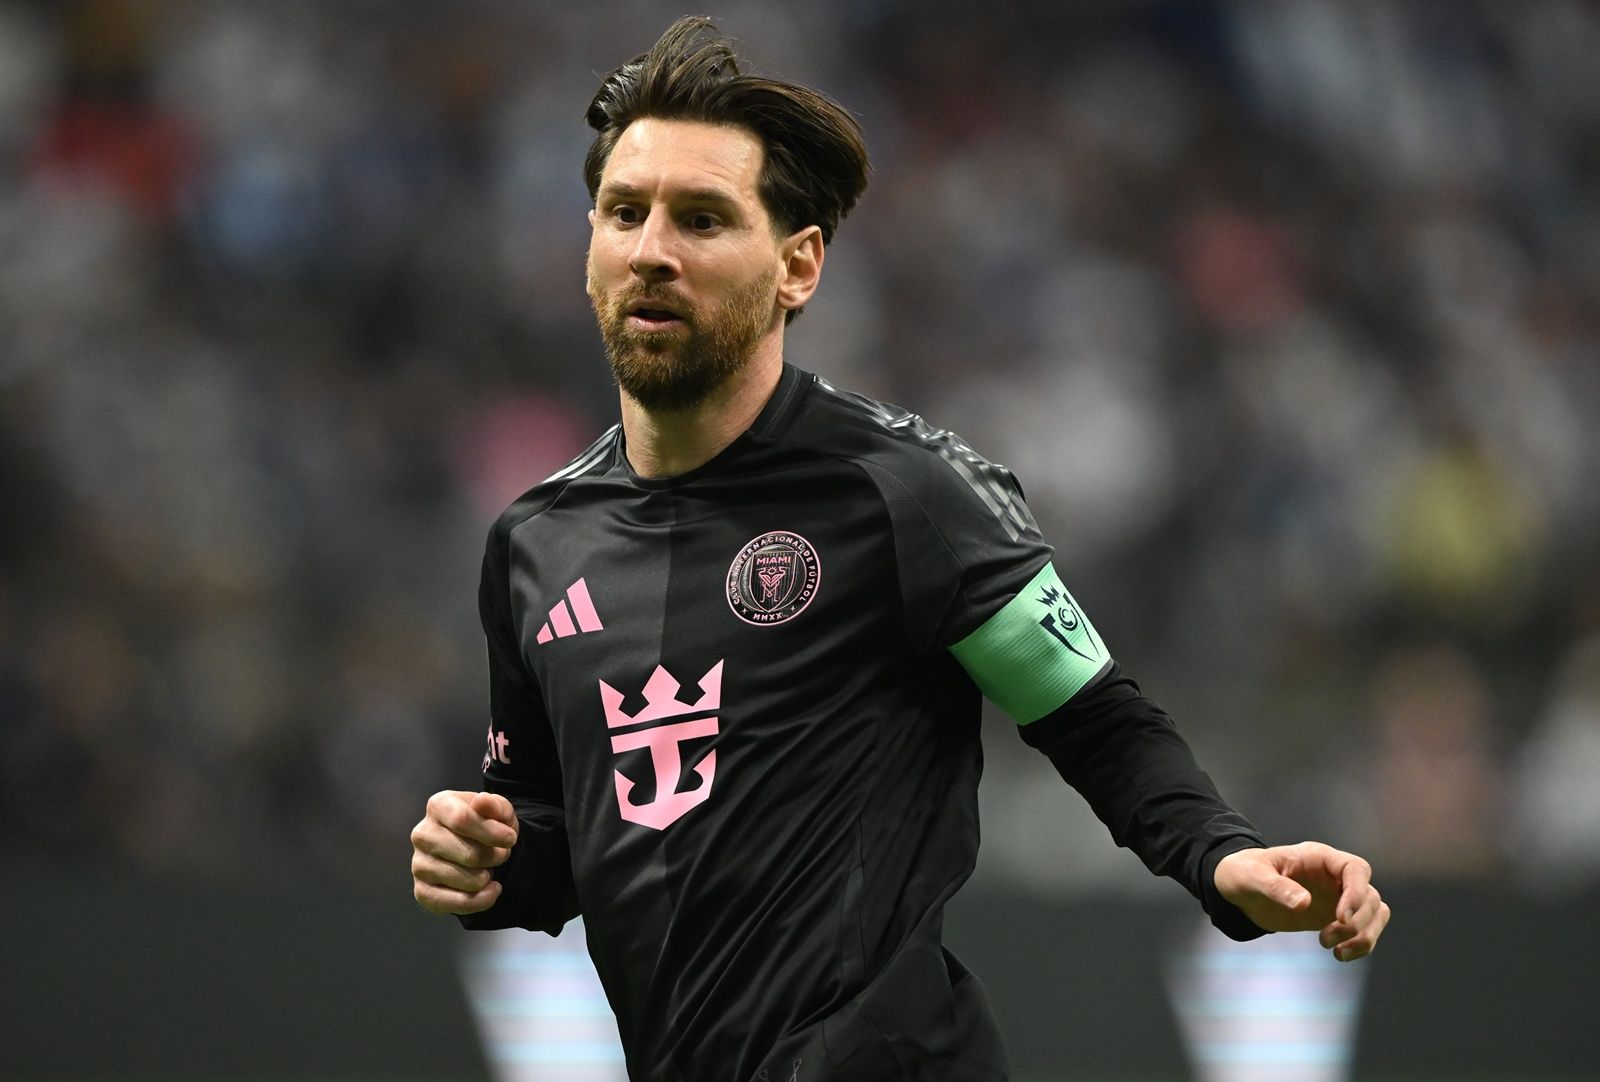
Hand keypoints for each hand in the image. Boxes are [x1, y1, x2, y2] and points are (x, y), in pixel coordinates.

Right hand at [411, 790, 519, 914]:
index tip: (511, 839)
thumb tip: (482, 801)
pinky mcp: (422, 891)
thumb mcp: (498, 810)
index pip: (462, 820)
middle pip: (468, 854)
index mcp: (438, 806)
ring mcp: (419, 864)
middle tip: (501, 855)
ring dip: (488, 877)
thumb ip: (496, 804)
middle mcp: (422, 834)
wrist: (476, 847)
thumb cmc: (486, 825)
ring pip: (466, 880)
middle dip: (495, 858)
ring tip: (488, 868)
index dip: (492, 833)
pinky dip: (480, 901)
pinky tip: (491, 890)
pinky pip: (455, 903)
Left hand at [1214, 841, 1390, 960]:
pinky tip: (1339, 955)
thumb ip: (1276, 887)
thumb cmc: (1245, 873)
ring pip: (1375, 913)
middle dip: (1355, 922)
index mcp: (1319, 857)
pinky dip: (1361, 945)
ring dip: (1364, 936)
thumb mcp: (1253, 876)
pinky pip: (1365, 929)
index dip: (1356, 893)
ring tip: (1336, 952)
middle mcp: (1335, 876)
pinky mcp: (1337, 917)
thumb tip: (1304, 903)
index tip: (1341, 918)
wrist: (1240, 890)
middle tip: (1324, 939)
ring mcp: (1339, 897)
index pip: (1356, 869)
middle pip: (1370, 896)